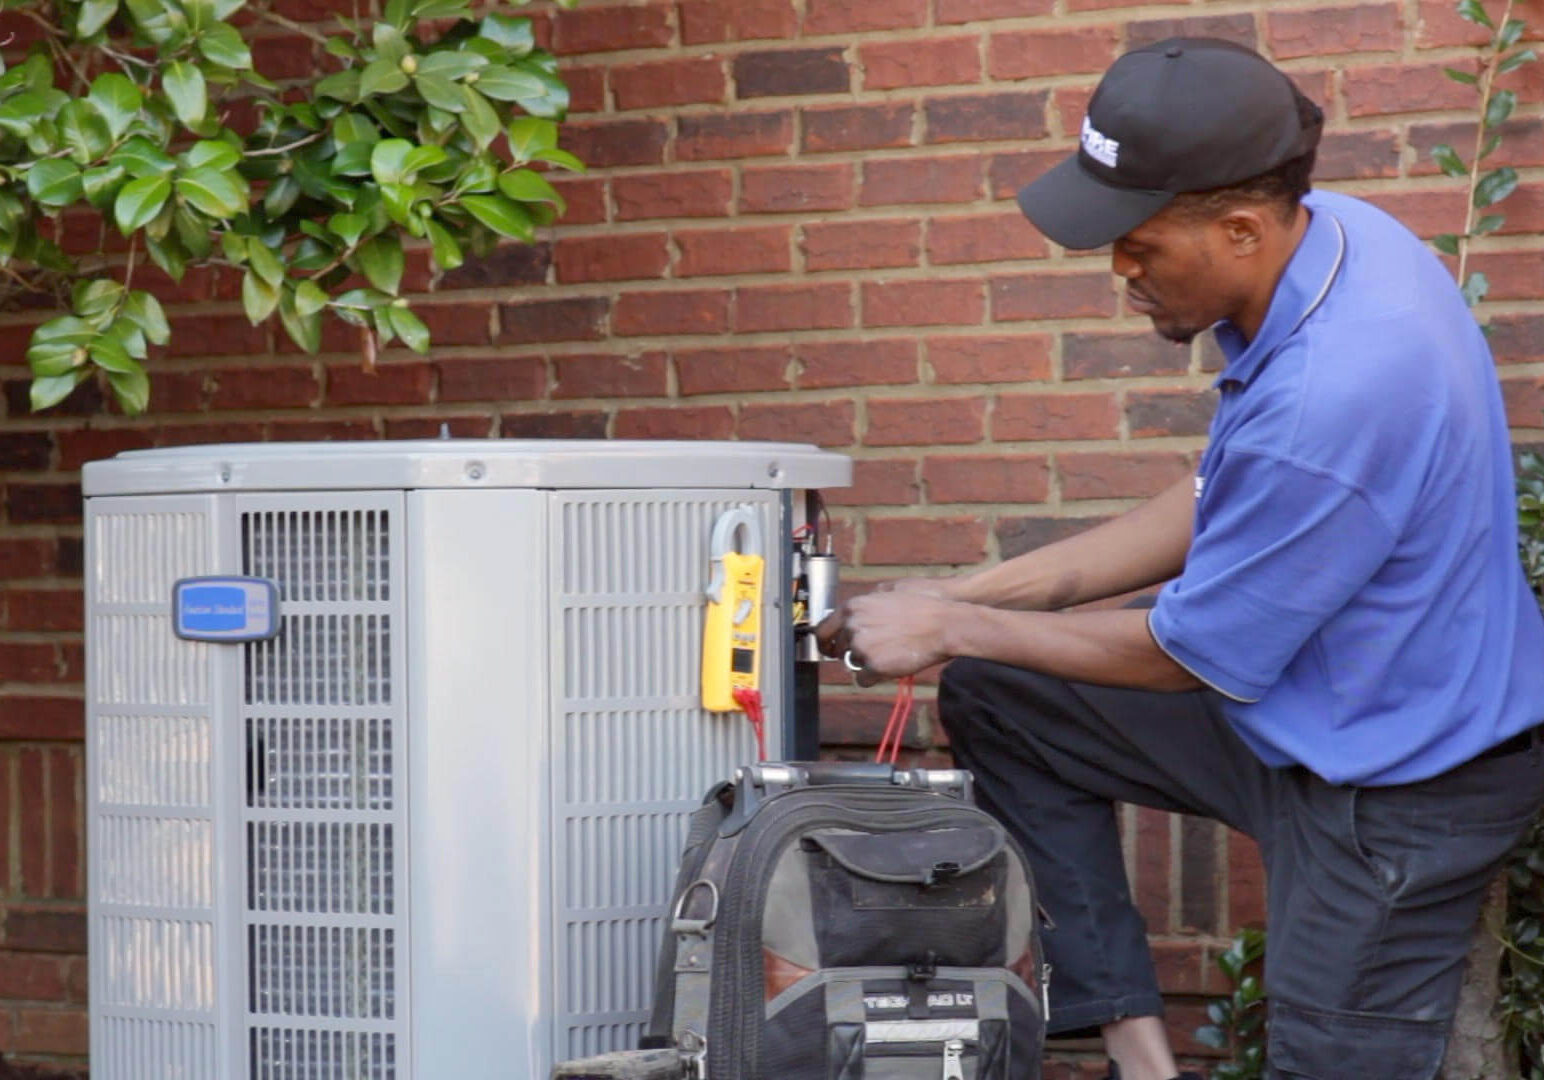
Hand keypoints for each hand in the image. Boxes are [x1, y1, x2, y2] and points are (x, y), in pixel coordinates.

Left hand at [816, 590, 956, 686]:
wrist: (943, 624)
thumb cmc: (921, 607)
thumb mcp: (888, 593)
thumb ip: (864, 606)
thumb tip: (851, 617)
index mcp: (852, 607)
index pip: (822, 630)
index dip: (825, 643)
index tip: (829, 649)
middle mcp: (852, 626)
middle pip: (839, 650)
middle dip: (852, 653)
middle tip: (874, 652)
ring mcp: (861, 647)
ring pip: (852, 664)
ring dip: (867, 663)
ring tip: (891, 653)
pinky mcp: (874, 666)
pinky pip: (863, 680)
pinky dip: (874, 677)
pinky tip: (891, 666)